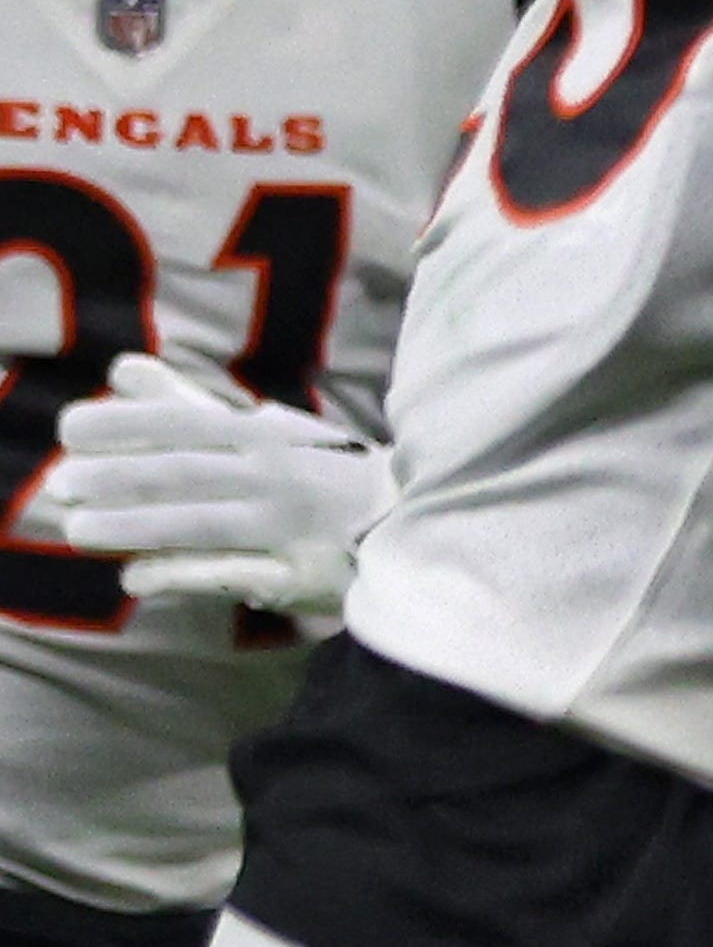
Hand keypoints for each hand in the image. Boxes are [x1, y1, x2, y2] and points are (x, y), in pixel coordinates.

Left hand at [40, 351, 388, 610]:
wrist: (418, 524)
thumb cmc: (327, 473)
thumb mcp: (268, 428)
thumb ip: (189, 404)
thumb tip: (123, 368)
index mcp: (266, 436)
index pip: (184, 423)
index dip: (124, 424)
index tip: (70, 429)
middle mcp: (277, 478)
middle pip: (185, 473)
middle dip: (118, 476)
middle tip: (60, 484)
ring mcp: (289, 529)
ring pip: (201, 524)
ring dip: (135, 526)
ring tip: (78, 529)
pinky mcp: (302, 578)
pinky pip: (234, 575)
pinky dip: (182, 575)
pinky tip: (134, 578)